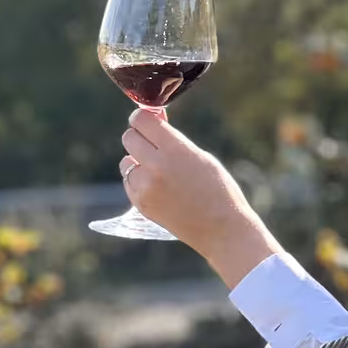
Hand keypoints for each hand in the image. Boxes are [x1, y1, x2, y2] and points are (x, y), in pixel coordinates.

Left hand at [120, 108, 277, 287]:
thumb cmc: (218, 189)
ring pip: (126, 162)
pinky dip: (138, 181)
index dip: (144, 117)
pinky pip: (129, 182)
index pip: (141, 120)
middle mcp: (155, 167)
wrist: (221, 229)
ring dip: (137, 161)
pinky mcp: (140, 204)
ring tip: (160, 171)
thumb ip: (173, 140)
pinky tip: (159, 187)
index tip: (151, 120)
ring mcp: (145, 187)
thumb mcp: (199, 156)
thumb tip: (153, 120)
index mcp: (174, 150)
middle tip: (154, 143)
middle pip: (129, 137)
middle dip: (140, 137)